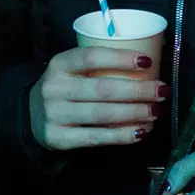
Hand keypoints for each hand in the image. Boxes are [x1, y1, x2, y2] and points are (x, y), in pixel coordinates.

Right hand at [27, 47, 165, 151]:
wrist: (32, 116)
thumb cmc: (66, 88)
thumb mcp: (72, 70)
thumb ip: (100, 65)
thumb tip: (149, 59)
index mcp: (60, 64)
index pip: (91, 56)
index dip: (120, 58)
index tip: (147, 61)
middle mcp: (55, 88)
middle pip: (103, 89)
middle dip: (138, 90)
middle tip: (162, 91)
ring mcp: (55, 115)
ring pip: (103, 114)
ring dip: (135, 113)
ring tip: (156, 111)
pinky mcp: (59, 138)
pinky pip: (96, 137)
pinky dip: (122, 135)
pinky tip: (140, 131)